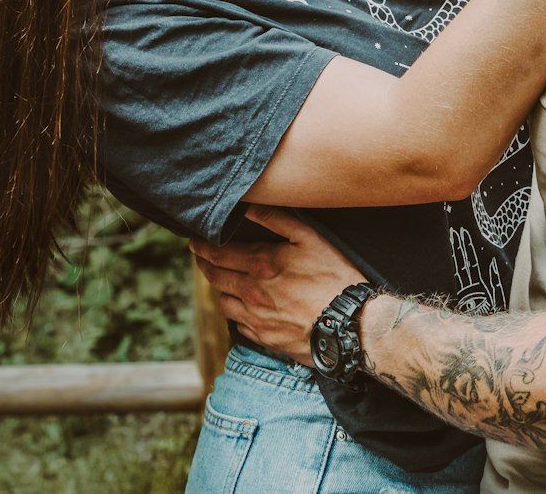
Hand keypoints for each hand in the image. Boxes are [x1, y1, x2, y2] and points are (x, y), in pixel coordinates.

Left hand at [190, 206, 362, 363]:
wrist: (351, 325)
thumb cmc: (335, 276)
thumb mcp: (311, 238)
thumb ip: (277, 220)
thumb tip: (248, 206)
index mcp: (261, 263)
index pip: (219, 253)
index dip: (203, 246)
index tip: (194, 241)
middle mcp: (252, 291)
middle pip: (215, 277)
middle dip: (204, 264)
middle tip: (200, 257)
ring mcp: (256, 318)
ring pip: (223, 302)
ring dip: (221, 289)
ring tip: (223, 281)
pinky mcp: (264, 339)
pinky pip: (238, 325)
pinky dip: (238, 312)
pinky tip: (244, 306)